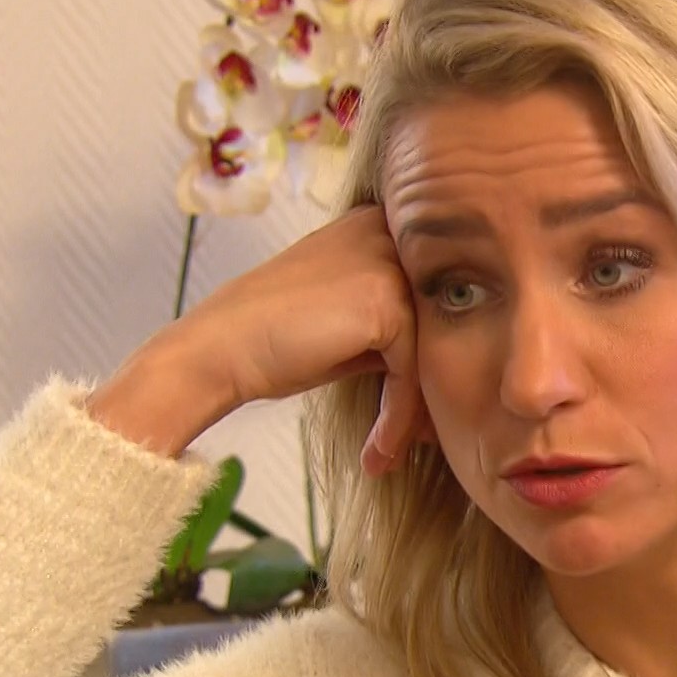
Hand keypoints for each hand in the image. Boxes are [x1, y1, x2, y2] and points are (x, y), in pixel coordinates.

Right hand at [91, 204, 431, 473]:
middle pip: (441, 319)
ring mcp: (388, 261)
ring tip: (390, 453)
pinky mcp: (387, 300)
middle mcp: (387, 231)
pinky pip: (411, 370)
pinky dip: (398, 417)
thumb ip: (400, 320)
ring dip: (415, 410)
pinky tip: (378, 451)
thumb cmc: (278, 338)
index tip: (422, 417)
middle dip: (433, 384)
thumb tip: (456, 360)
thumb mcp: (349, 318)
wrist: (221, 350)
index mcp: (378, 224)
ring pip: (431, 348)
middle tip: (420, 441)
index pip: (434, 292)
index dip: (434, 354)